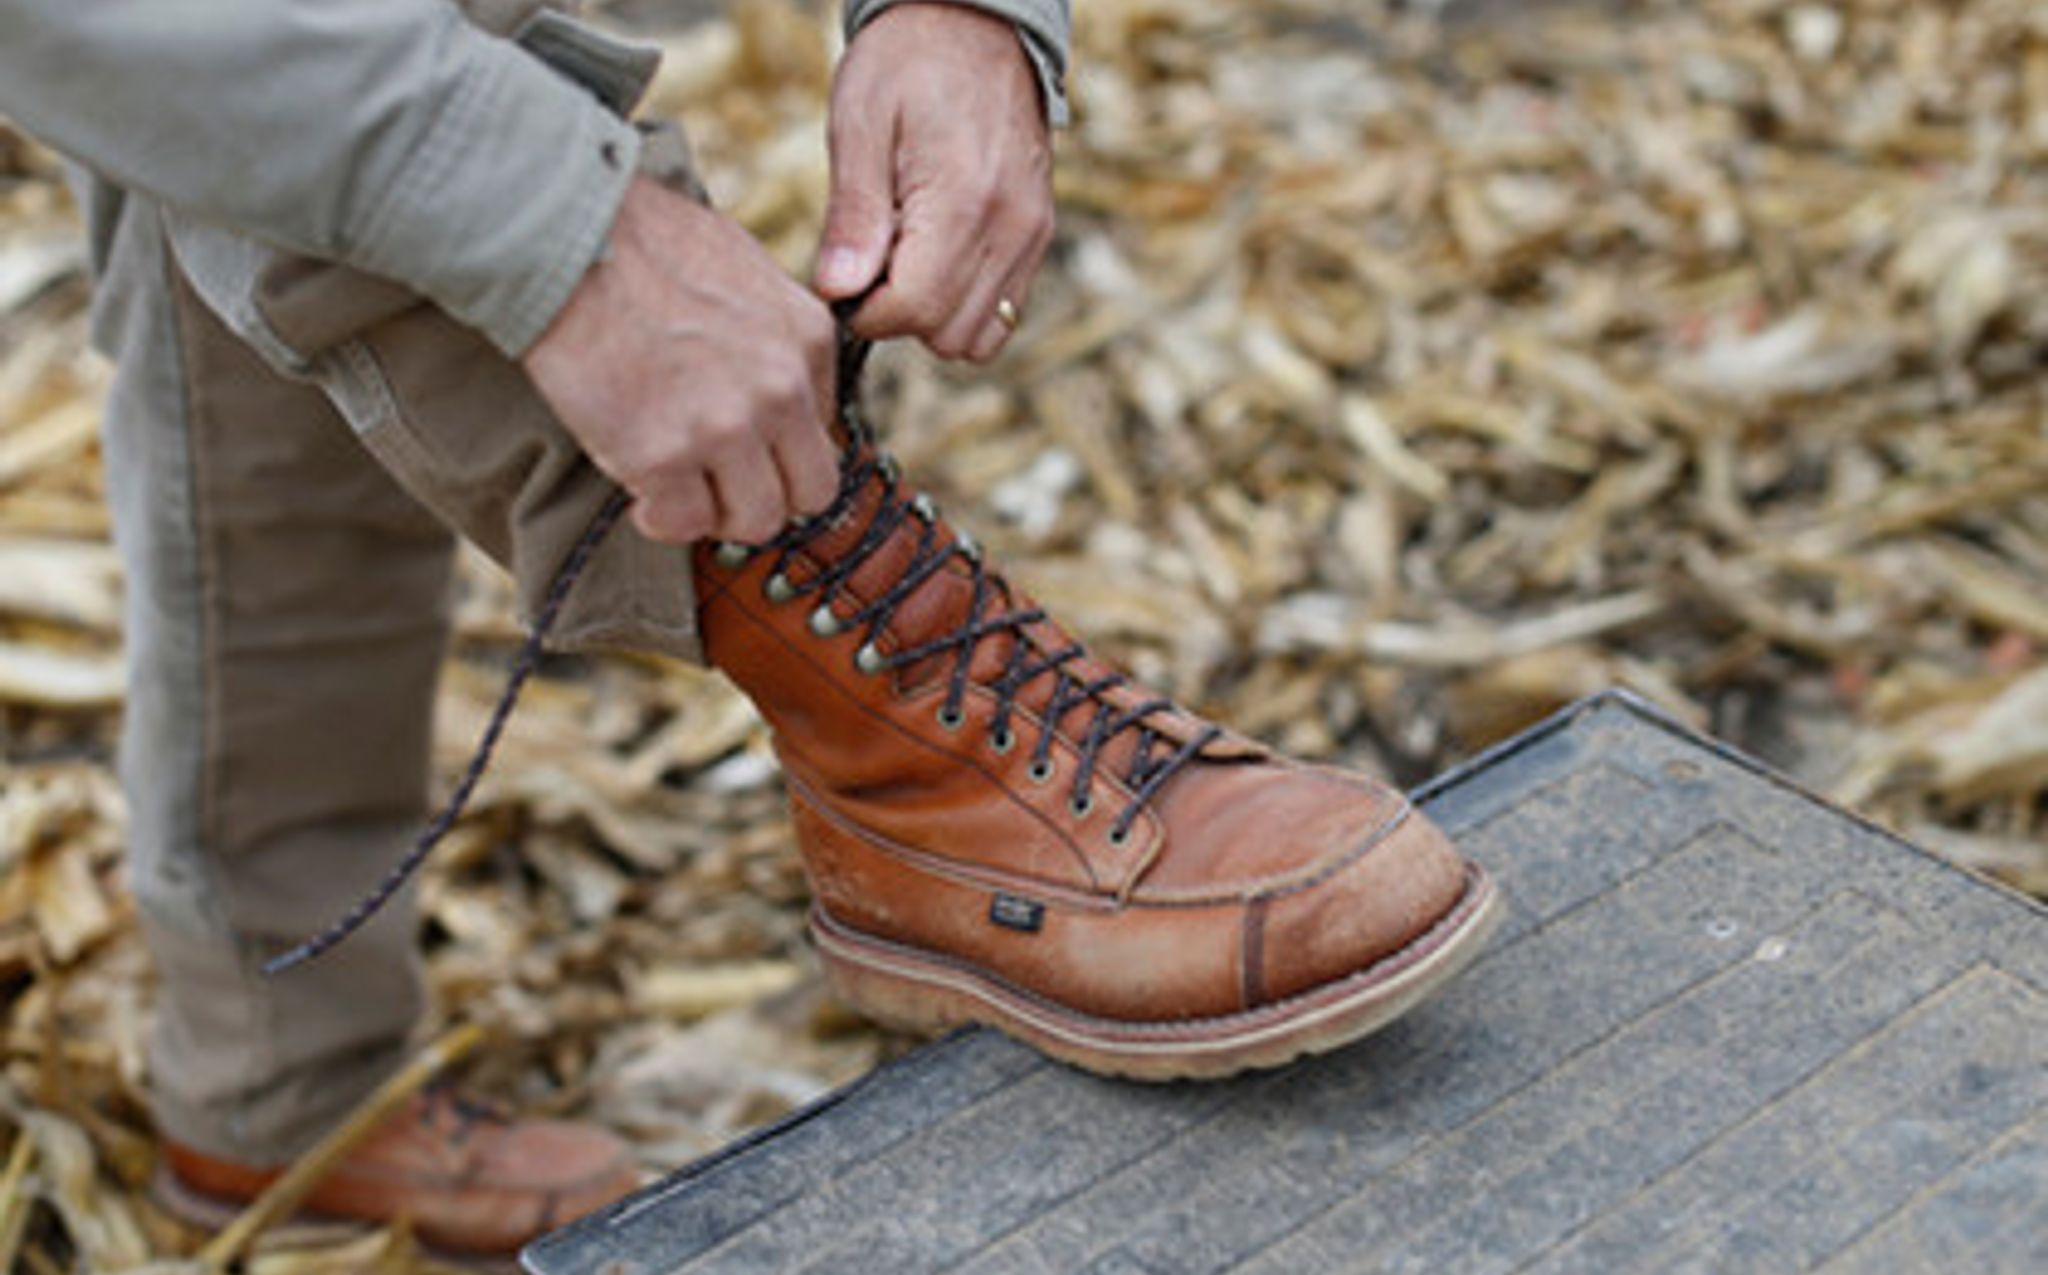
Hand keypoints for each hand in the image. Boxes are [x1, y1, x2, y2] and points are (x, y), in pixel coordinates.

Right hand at [522, 177, 840, 544]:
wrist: (564, 237)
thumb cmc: (641, 244)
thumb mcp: (745, 268)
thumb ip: (777, 332)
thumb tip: (783, 385)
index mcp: (807, 339)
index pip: (825, 433)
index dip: (781, 448)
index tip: (744, 445)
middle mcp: (779, 388)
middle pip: (812, 492)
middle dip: (768, 497)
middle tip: (721, 486)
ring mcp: (724, 427)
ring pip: (756, 521)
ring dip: (717, 513)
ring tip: (679, 490)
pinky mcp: (661, 456)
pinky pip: (682, 524)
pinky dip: (662, 520)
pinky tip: (641, 496)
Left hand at [815, 2, 1053, 361]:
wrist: (974, 24)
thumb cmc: (907, 63)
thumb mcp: (860, 125)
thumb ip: (853, 215)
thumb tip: (837, 290)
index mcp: (964, 201)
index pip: (912, 310)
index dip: (864, 310)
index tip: (845, 276)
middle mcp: (1010, 227)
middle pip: (946, 334)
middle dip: (899, 314)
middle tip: (875, 257)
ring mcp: (1031, 236)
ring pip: (977, 338)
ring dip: (933, 314)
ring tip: (906, 255)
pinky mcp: (1038, 237)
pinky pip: (1003, 312)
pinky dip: (964, 305)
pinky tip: (936, 257)